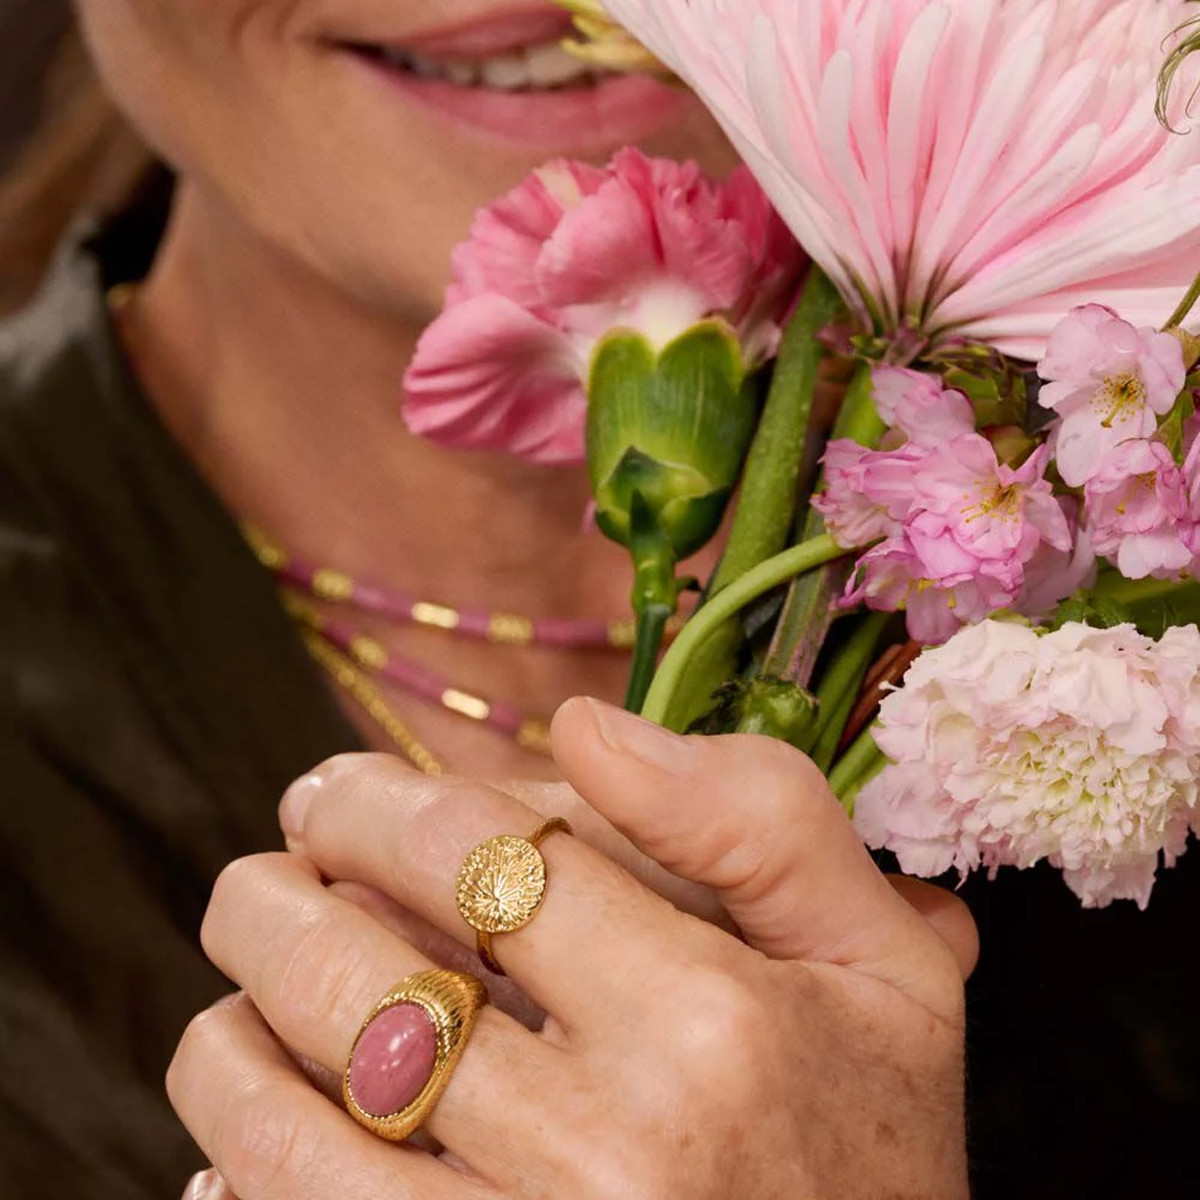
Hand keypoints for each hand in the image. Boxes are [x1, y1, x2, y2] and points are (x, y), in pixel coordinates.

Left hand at [169, 698, 976, 1199]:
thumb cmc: (869, 1142)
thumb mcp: (882, 963)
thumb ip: (760, 818)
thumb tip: (581, 723)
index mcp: (711, 1022)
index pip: (481, 852)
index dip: (373, 803)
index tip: (331, 795)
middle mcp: (610, 1147)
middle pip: (360, 977)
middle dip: (270, 901)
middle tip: (258, 877)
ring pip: (290, 1124)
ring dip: (227, 1035)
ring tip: (234, 987)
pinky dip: (242, 1159)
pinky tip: (252, 1116)